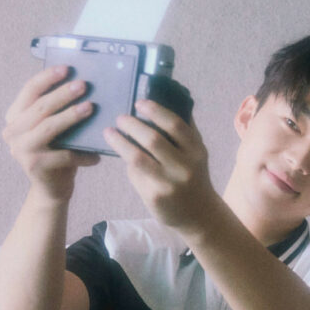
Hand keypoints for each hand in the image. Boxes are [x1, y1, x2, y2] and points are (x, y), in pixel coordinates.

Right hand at [2, 66, 99, 199]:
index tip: (66, 68)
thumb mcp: (54, 131)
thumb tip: (80, 86)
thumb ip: (56, 112)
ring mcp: (21, 149)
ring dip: (71, 116)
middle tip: (83, 85)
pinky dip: (83, 154)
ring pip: (49, 127)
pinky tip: (97, 154)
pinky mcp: (35, 166)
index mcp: (14, 117)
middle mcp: (12, 131)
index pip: (29, 91)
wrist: (52, 189)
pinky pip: (64, 155)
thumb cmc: (57, 155)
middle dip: (63, 94)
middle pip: (40, 107)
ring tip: (91, 108)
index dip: (47, 78)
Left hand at [103, 99, 217, 234]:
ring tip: (110, 133)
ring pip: (138, 158)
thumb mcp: (196, 153)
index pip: (175, 125)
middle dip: (132, 125)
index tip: (139, 102)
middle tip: (120, 118)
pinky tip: (123, 156)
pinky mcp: (156, 197)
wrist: (200, 215)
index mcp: (196, 151)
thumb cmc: (193, 176)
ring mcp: (169, 184)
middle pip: (152, 139)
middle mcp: (184, 167)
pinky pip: (135, 175)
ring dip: (120, 142)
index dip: (155, 111)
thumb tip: (168, 95)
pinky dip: (128, 163)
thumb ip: (185, 129)